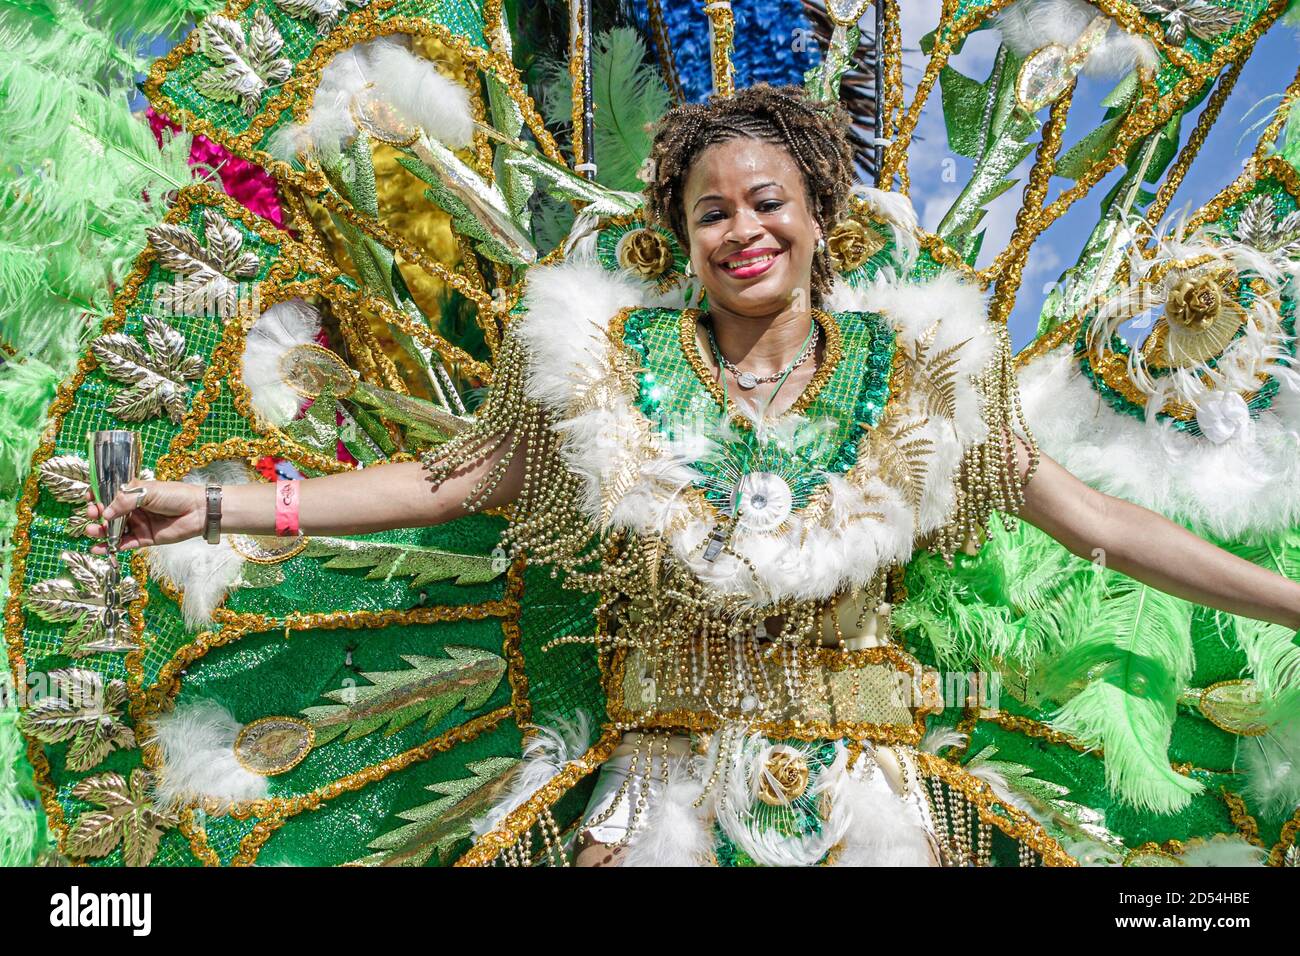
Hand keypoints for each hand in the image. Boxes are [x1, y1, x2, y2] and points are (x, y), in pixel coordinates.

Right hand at [84, 480, 207, 552]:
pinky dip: (110, 547)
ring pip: (113, 530)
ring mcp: (138, 524)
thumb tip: (104, 514)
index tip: (88, 498)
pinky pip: (123, 544)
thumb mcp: (147, 492)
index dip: (97, 497)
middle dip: (96, 515)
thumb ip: (124, 501)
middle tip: (92, 514)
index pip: (109, 495)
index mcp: (133, 494)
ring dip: (100, 532)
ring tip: (92, 531)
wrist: (197, 511)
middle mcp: (133, 509)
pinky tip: (97, 548)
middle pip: (108, 514)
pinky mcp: (144, 539)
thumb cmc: (175, 495)